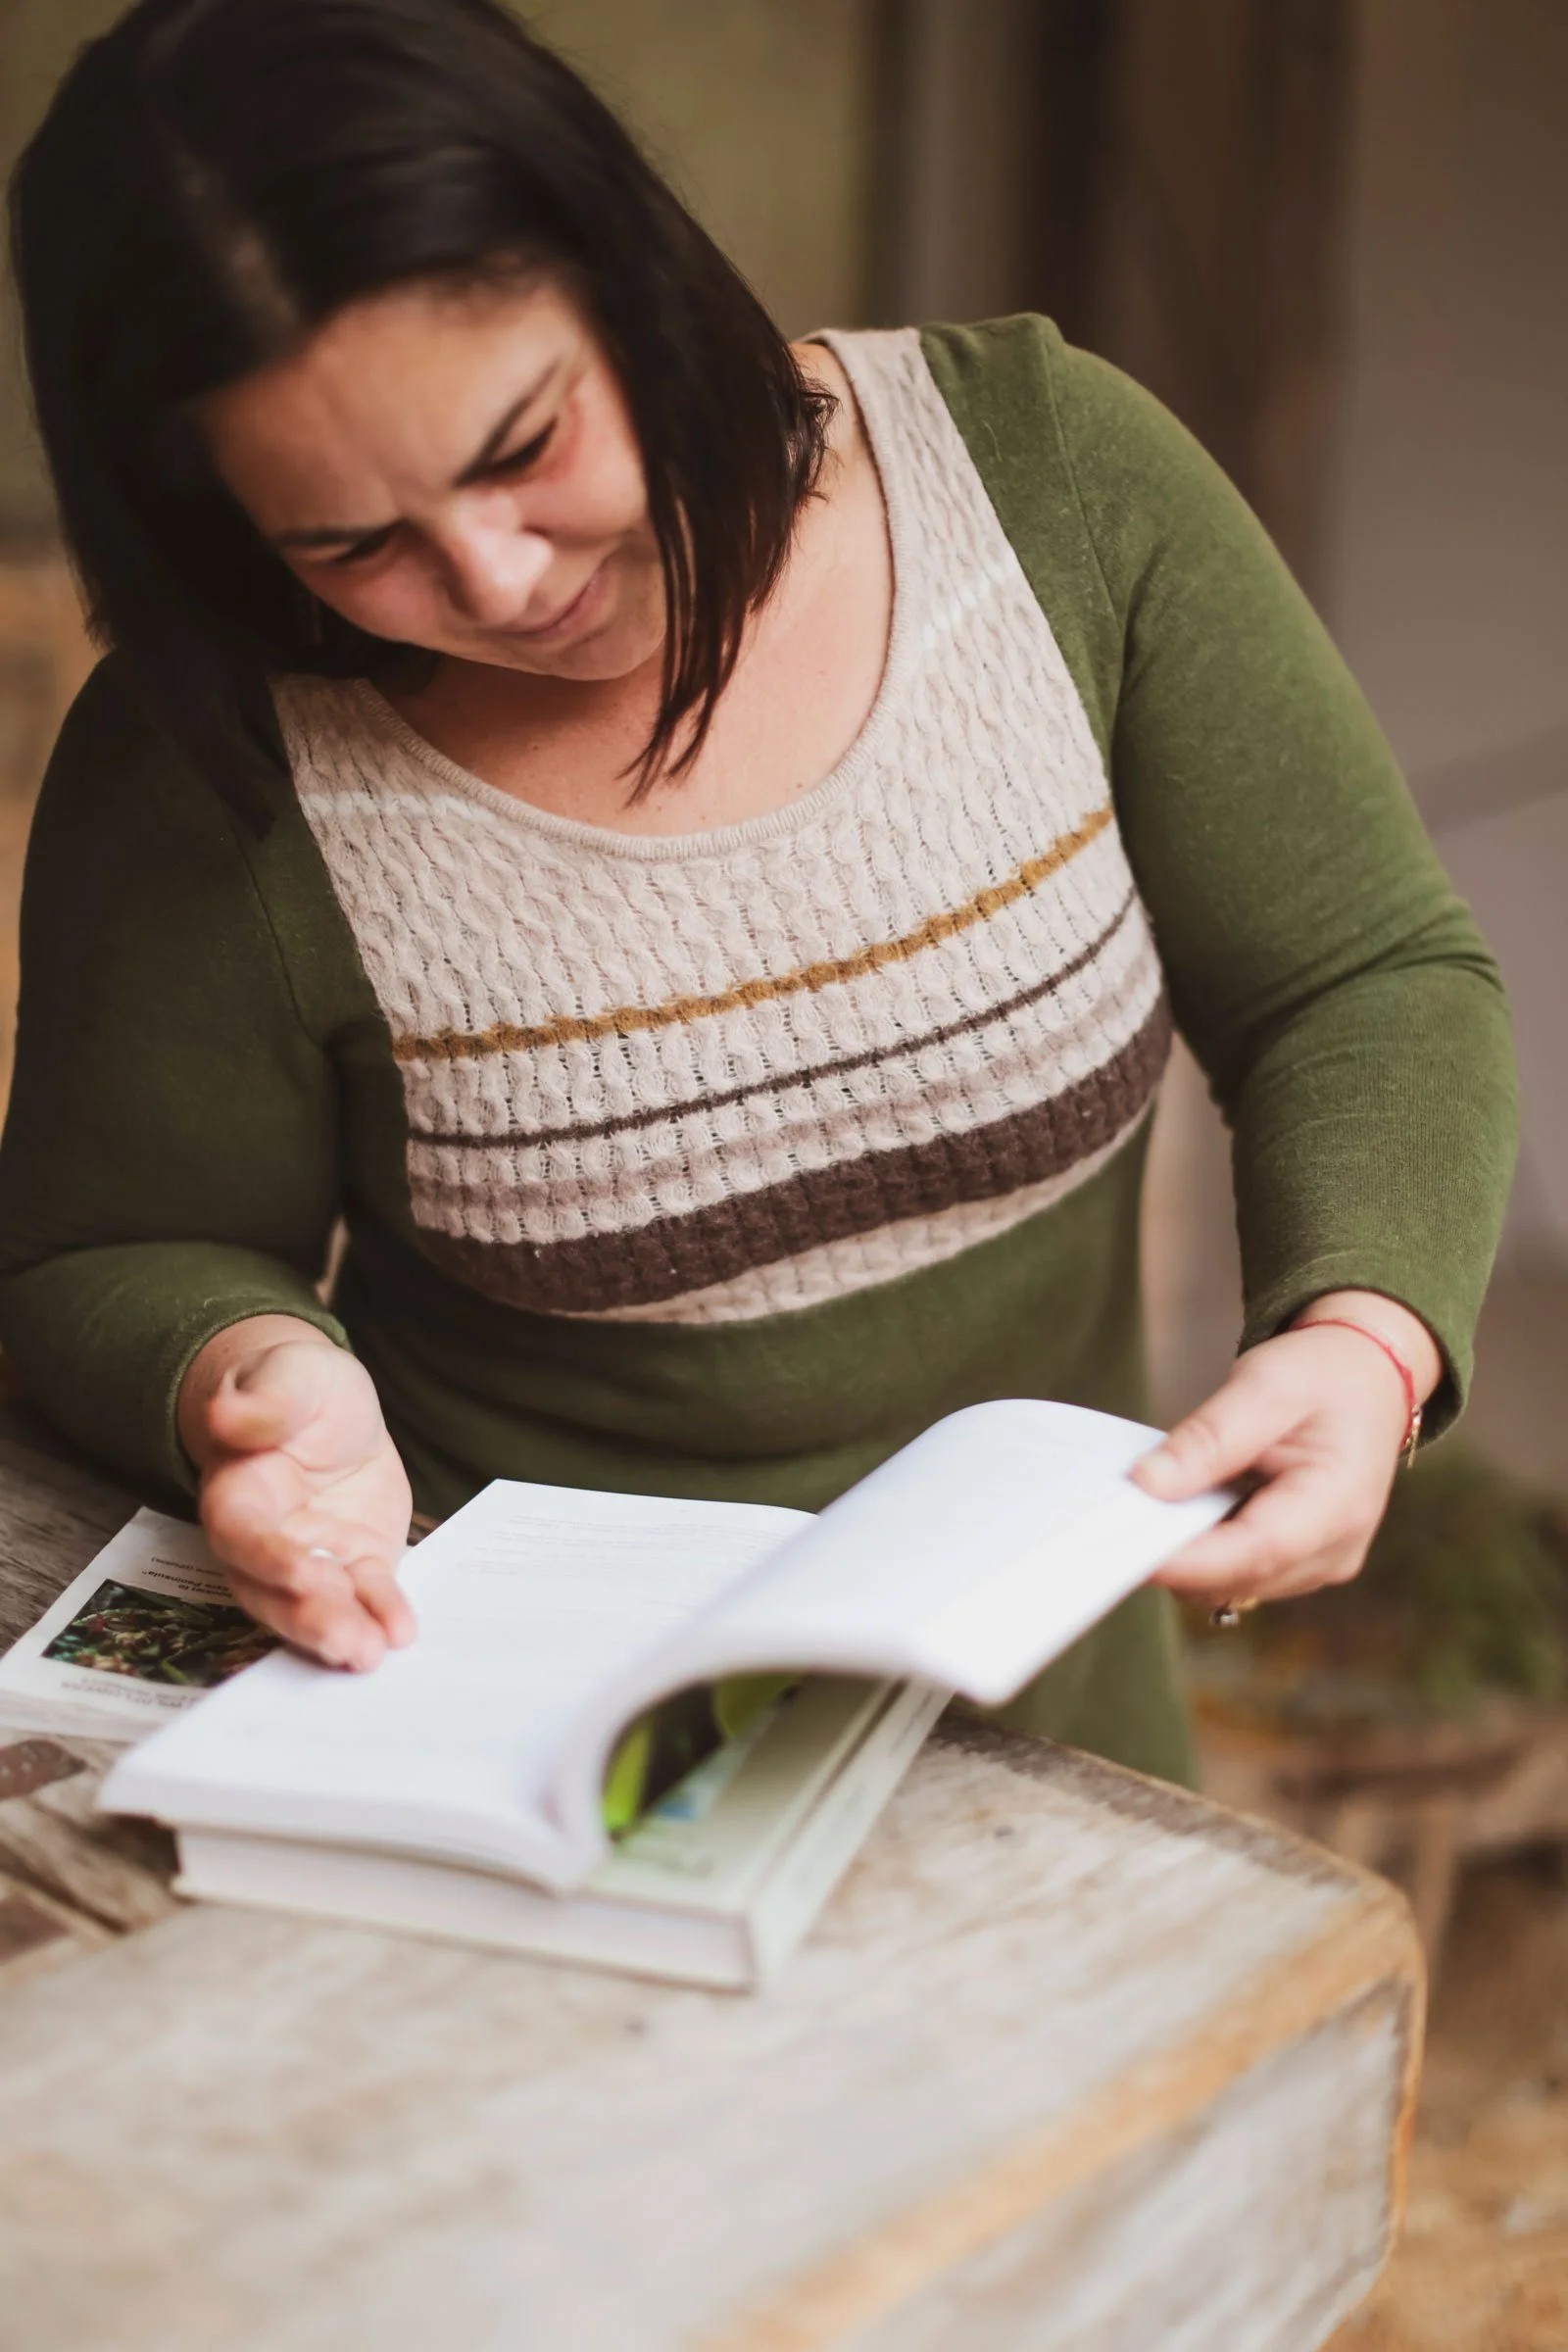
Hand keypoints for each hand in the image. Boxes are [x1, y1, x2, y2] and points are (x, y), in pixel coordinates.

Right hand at [179, 1316, 415, 1669]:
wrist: (329, 1405)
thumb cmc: (298, 1385)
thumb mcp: (291, 1374)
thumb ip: (265, 1401)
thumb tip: (226, 1414)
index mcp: (238, 1491)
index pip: (243, 1534)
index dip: (269, 1557)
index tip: (303, 1574)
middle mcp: (265, 1538)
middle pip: (274, 1589)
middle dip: (308, 1618)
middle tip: (346, 1642)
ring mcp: (310, 1556)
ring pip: (315, 1605)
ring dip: (340, 1632)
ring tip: (369, 1654)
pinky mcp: (353, 1562)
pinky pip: (364, 1595)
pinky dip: (381, 1614)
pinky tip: (401, 1632)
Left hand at [1133, 1291, 1441, 1606]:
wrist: (1364, 1379)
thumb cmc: (1322, 1376)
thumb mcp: (1265, 1386)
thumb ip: (1209, 1438)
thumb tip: (1146, 1484)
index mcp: (1339, 1503)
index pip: (1256, 1551)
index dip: (1187, 1559)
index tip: (1123, 1545)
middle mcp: (1336, 1549)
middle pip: (1238, 1577)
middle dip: (1176, 1555)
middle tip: (1119, 1512)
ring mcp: (1320, 1564)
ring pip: (1232, 1584)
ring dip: (1189, 1554)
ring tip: (1158, 1499)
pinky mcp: (1301, 1565)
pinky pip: (1239, 1574)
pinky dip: (1205, 1550)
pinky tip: (1187, 1508)